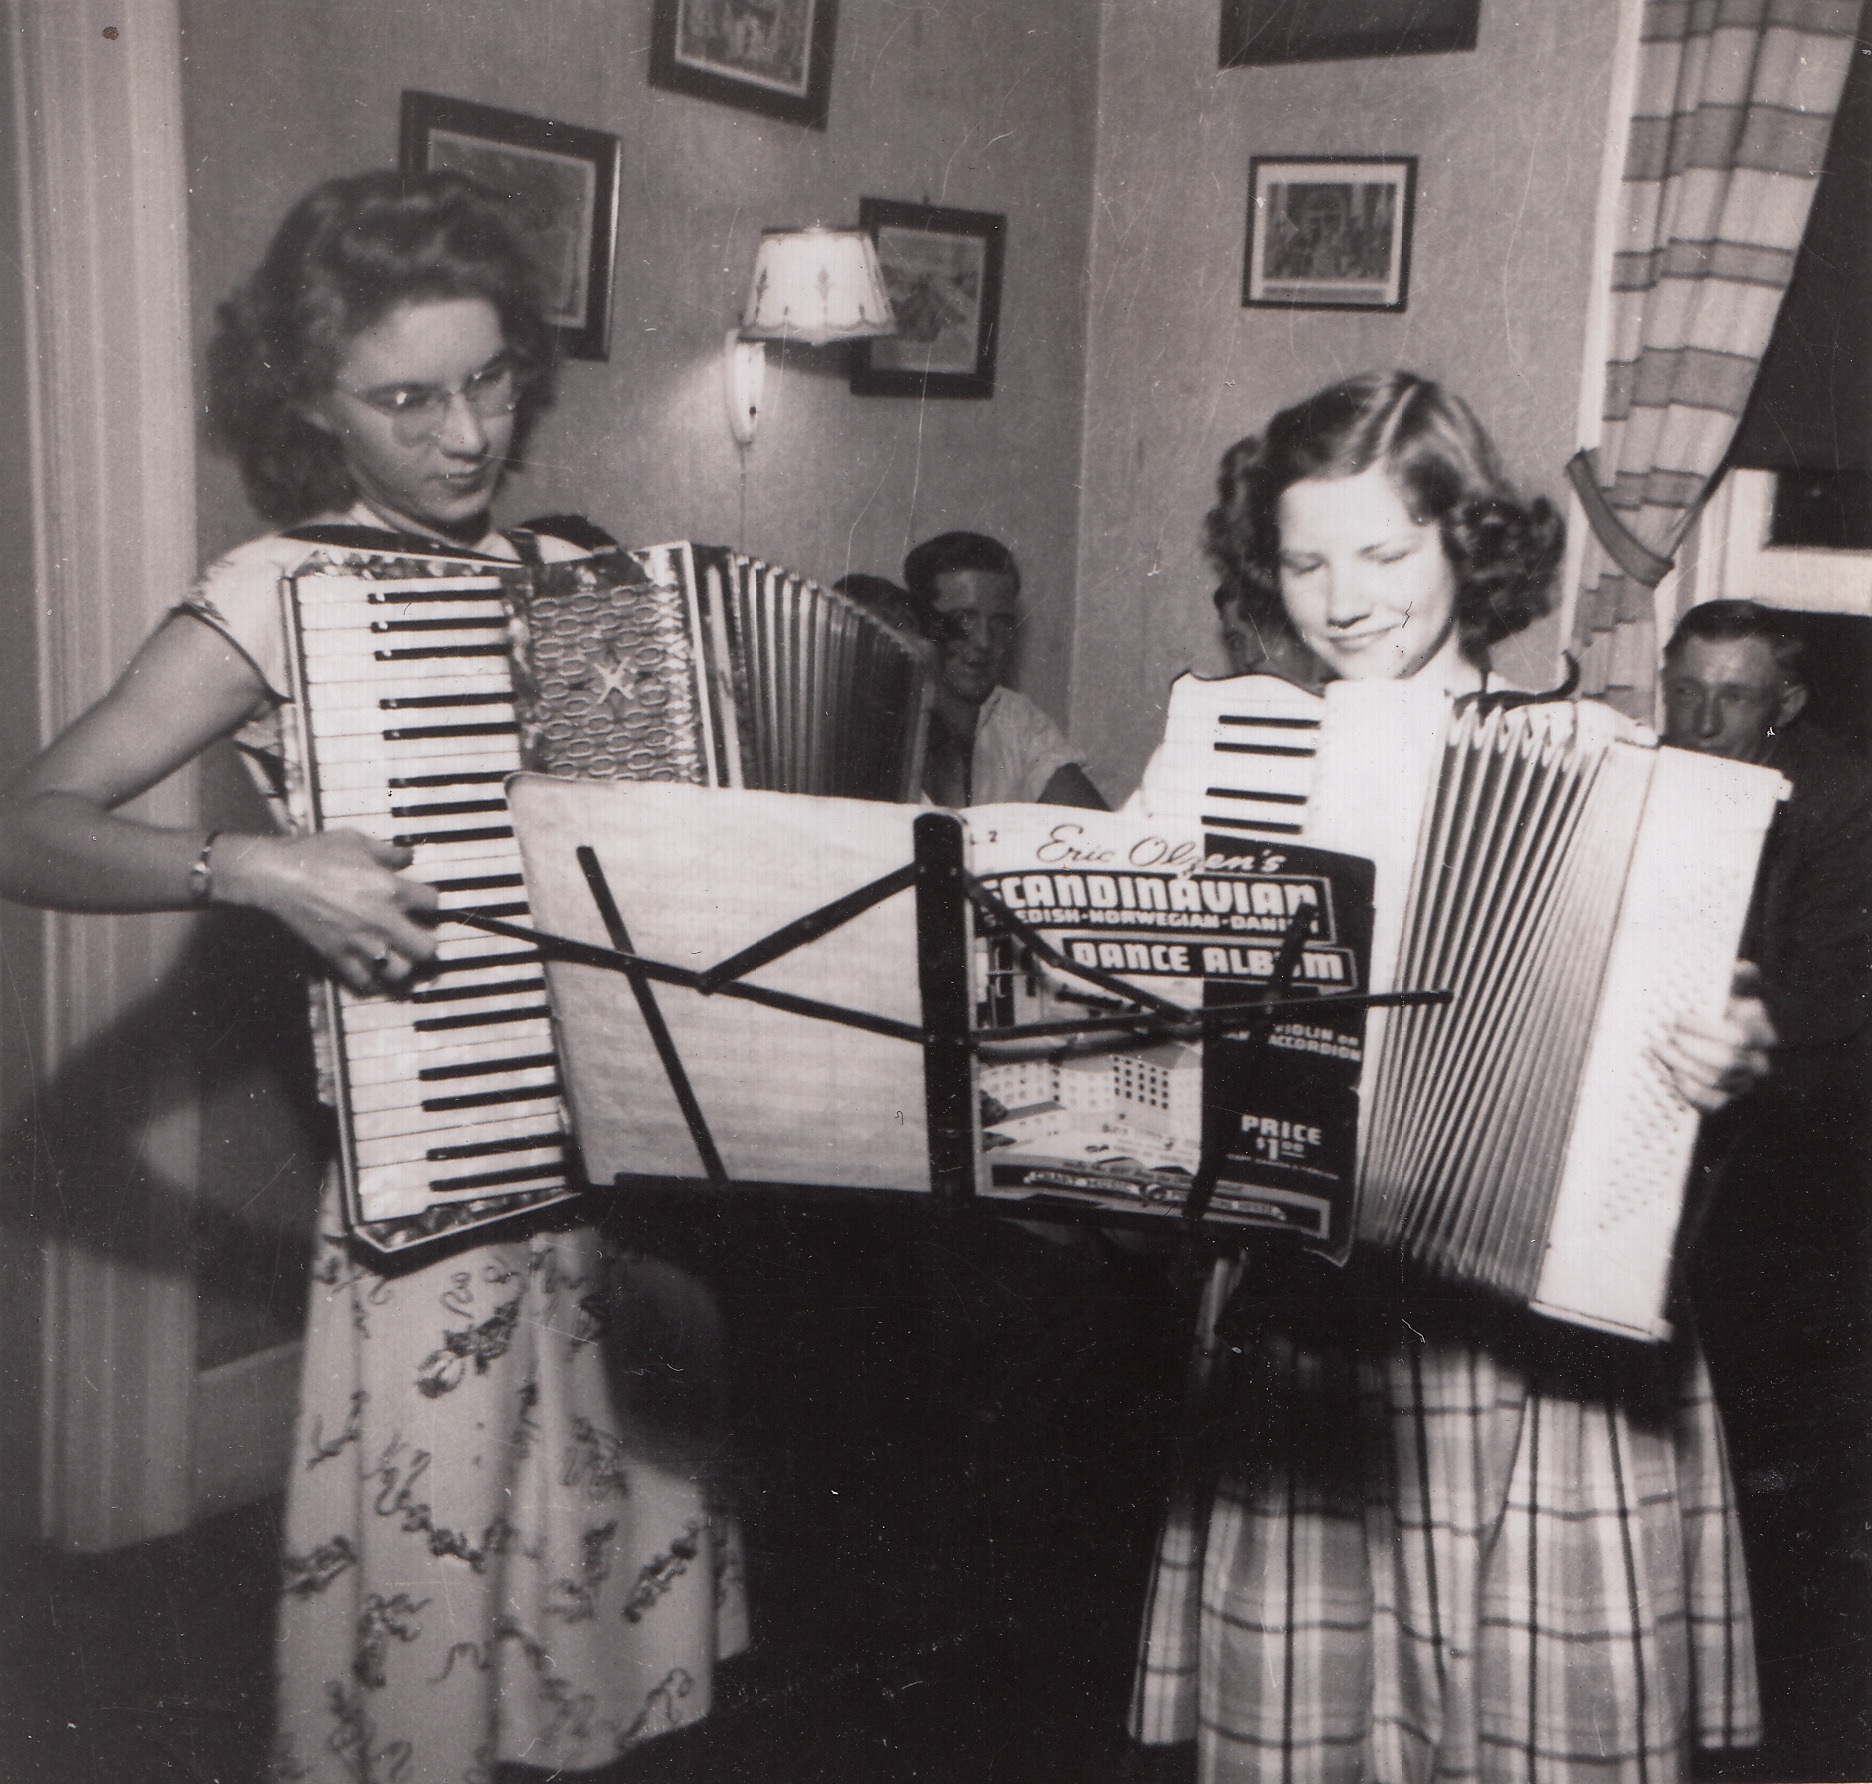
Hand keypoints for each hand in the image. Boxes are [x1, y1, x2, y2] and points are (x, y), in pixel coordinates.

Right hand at [218, 830, 439, 993]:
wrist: (277, 876)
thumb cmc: (314, 854)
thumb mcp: (356, 841)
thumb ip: (388, 852)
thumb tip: (407, 855)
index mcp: (392, 889)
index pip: (434, 903)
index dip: (431, 902)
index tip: (424, 903)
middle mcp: (383, 920)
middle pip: (427, 948)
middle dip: (427, 943)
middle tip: (419, 937)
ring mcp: (360, 941)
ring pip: (400, 971)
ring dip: (402, 965)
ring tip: (398, 956)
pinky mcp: (337, 955)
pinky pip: (364, 982)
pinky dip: (370, 980)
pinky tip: (371, 969)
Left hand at [1654, 962, 1775, 1113]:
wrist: (1695, 1041)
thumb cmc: (1711, 1011)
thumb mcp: (1722, 992)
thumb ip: (1733, 980)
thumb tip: (1742, 968)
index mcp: (1759, 1032)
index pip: (1740, 1036)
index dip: (1707, 1029)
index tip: (1677, 1017)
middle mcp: (1756, 1061)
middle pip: (1728, 1060)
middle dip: (1693, 1046)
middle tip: (1667, 1033)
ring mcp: (1741, 1084)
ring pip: (1717, 1079)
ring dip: (1683, 1062)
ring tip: (1658, 1046)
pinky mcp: (1723, 1101)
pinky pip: (1711, 1103)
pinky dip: (1690, 1090)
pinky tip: (1672, 1074)